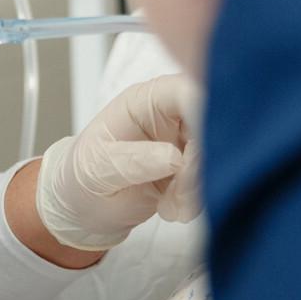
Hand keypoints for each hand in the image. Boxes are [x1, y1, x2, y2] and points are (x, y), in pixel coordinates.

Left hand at [35, 75, 202, 250]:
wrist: (85, 209)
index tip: (200, 147)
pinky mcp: (195, 168)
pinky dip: (198, 200)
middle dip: (201, 164)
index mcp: (144, 101)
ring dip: (199, 187)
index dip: (202, 112)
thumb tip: (173, 158)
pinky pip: (213, 180)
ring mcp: (186, 141)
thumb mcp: (96, 169)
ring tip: (169, 207)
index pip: (186, 91)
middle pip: (211, 125)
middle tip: (181, 193)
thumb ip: (132, 160)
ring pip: (217, 156)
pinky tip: (171, 209)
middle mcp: (171, 116)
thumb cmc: (83, 177)